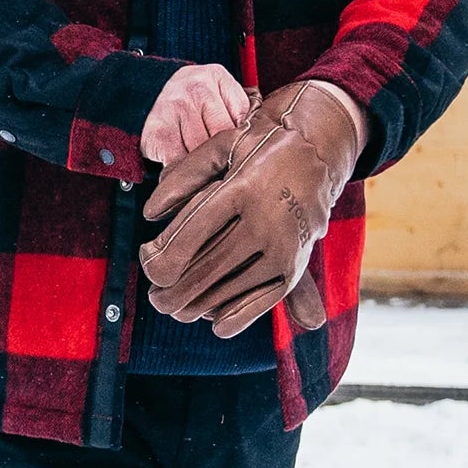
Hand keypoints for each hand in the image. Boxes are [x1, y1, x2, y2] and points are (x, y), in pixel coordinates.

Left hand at [140, 79, 366, 336]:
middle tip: (155, 300)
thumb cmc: (258, 146)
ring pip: (232, 289)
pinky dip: (237, 317)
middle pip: (209, 268)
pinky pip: (264, 300)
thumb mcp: (220, 146)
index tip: (150, 267)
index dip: (165, 259)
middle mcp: (266, 220)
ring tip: (176, 309)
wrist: (318, 149)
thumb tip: (151, 214)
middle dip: (174, 292)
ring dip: (197, 306)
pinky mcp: (296, 264)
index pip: (194, 233)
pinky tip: (214, 321)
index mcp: (242, 187)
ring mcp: (284, 246)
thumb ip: (182, 176)